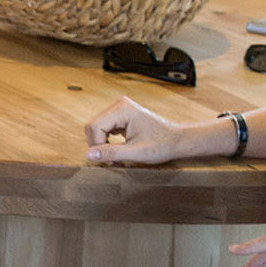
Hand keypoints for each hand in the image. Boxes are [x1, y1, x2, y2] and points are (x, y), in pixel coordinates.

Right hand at [85, 94, 209, 165]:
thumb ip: (111, 153)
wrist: (177, 140)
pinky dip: (106, 142)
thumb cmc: (162, 145)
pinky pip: (104, 129)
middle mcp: (118, 105)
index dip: (97, 147)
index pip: (94, 127)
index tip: (110, 161)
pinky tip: (118, 151)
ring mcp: (119, 109)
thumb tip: (89, 155)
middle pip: (93, 127)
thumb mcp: (136, 153)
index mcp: (122, 109)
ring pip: (96, 128)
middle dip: (98, 146)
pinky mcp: (120, 116)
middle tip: (113, 161)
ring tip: (116, 157)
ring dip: (102, 145)